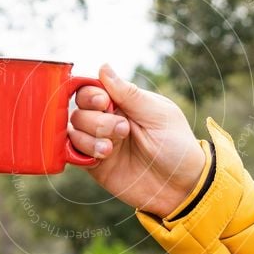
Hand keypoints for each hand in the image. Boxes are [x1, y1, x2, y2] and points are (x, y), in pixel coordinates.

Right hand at [69, 64, 205, 217]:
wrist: (180, 187)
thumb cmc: (176, 146)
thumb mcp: (158, 115)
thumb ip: (129, 94)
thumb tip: (103, 66)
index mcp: (123, 103)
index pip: (92, 89)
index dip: (90, 94)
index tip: (105, 103)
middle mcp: (108, 120)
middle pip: (78, 109)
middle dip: (96, 119)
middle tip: (123, 131)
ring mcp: (99, 142)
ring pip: (73, 130)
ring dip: (89, 138)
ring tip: (111, 150)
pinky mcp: (95, 165)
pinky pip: (73, 153)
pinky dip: (79, 152)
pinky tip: (99, 158)